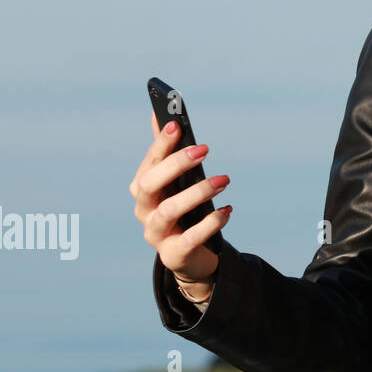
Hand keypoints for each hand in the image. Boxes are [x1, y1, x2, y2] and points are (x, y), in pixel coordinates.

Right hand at [131, 111, 230, 285]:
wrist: (190, 256)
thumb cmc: (183, 211)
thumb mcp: (176, 183)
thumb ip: (167, 152)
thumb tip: (161, 115)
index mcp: (143, 190)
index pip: (148, 163)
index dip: (160, 144)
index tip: (176, 124)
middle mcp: (144, 211)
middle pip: (150, 184)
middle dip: (176, 164)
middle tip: (204, 149)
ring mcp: (156, 234)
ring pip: (168, 211)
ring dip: (197, 192)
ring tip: (224, 179)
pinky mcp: (174, 254)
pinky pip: (191, 238)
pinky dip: (210, 222)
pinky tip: (227, 210)